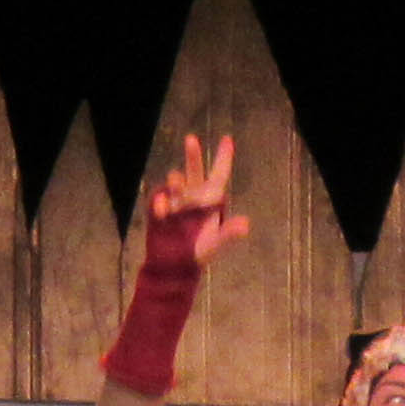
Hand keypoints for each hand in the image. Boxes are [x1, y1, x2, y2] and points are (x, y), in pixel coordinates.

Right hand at [144, 133, 251, 267]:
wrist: (173, 266)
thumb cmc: (198, 253)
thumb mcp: (215, 244)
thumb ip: (228, 233)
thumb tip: (245, 225)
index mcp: (210, 201)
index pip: (219, 174)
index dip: (223, 157)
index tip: (227, 138)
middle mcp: (193, 196)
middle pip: (194, 170)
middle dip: (193, 155)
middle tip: (191, 139)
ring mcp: (175, 201)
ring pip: (175, 182)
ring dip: (176, 180)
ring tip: (175, 181)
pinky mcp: (159, 208)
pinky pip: (159, 199)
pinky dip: (160, 202)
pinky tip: (163, 211)